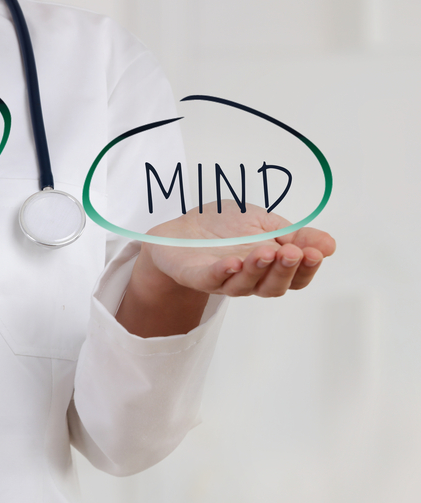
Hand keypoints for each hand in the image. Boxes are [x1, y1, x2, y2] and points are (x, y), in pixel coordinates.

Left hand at [141, 203, 335, 297]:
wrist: (180, 228)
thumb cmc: (223, 226)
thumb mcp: (264, 222)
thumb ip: (294, 234)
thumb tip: (330, 244)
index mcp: (269, 267)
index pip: (295, 277)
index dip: (306, 268)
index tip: (316, 252)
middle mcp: (248, 279)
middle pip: (272, 287)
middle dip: (285, 270)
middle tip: (292, 253)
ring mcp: (222, 280)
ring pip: (244, 285)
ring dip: (257, 269)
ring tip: (266, 252)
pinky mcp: (195, 276)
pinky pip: (211, 279)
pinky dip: (223, 272)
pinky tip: (233, 263)